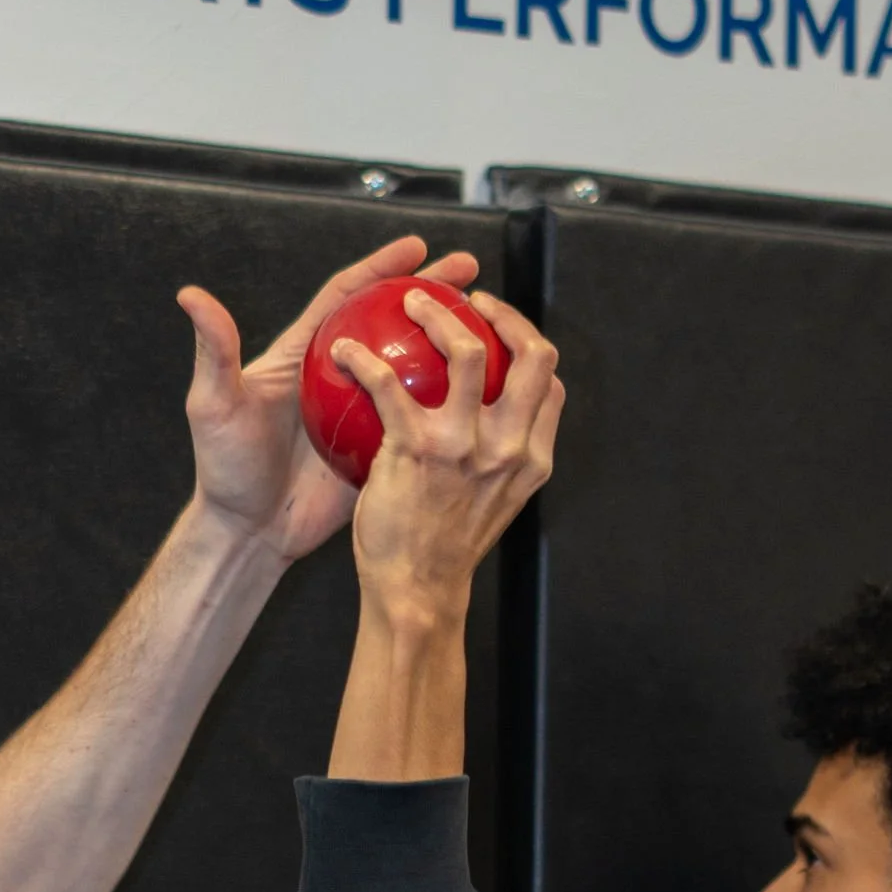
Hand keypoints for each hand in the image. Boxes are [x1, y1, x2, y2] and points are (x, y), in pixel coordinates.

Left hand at [176, 236, 483, 565]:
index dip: (379, 267)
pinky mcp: (376, 448)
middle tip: (469, 269)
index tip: (417, 246)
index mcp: (304, 355)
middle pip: (389, 321)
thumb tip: (192, 296)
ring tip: (490, 326)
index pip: (345, 297)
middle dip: (430, 290)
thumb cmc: (225, 468)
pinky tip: (484, 395)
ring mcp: (359, 412)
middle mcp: (336, 376)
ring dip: (448, 344)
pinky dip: (447, 403)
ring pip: (411, 368)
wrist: (248, 533)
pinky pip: (416, 419)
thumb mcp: (214, 404)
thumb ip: (215, 351)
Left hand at [343, 289, 563, 621]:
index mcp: (532, 456)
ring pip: (468, 351)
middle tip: (469, 299)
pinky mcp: (416, 449)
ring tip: (409, 302)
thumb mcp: (496, 500)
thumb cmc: (444, 546)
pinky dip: (360, 359)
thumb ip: (501, 452)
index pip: (549, 381)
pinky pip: (388, 384)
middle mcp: (510, 446)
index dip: (528, 342)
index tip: (500, 327)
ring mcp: (465, 445)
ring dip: (436, 314)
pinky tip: (342, 351)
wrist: (413, 592)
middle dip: (504, 313)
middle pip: (531, 354)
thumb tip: (495, 413)